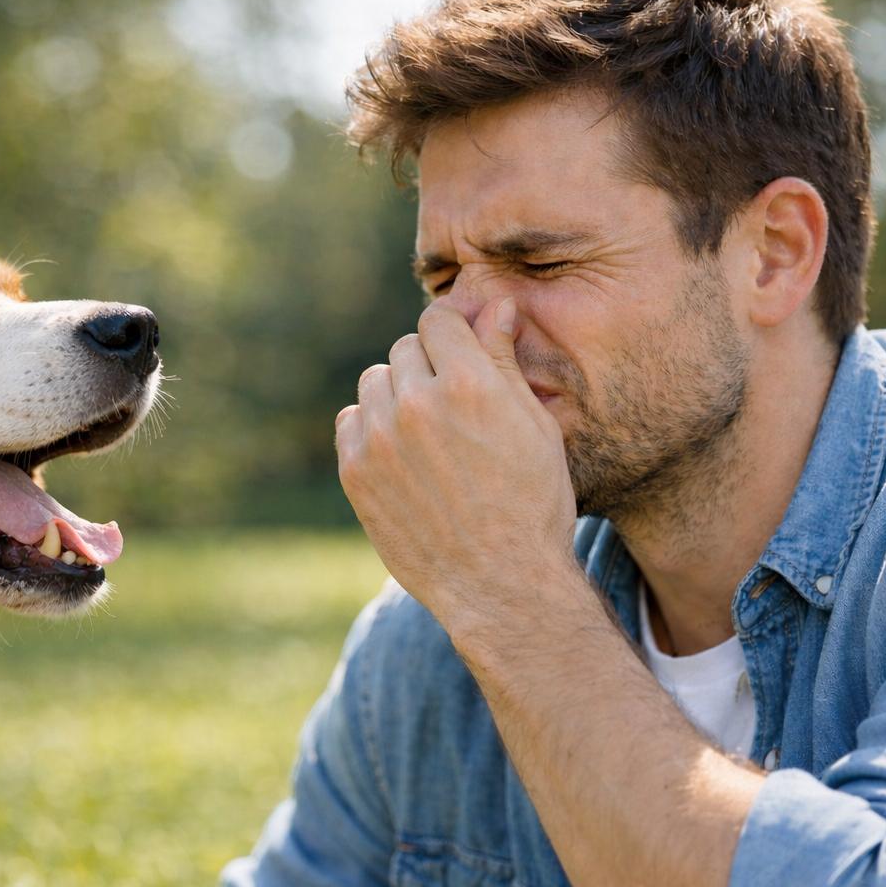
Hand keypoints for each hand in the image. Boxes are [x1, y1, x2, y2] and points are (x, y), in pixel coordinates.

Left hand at [335, 298, 579, 633]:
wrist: (500, 583)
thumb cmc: (532, 503)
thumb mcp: (535, 426)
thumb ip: (504, 359)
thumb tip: (495, 303)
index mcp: (468, 383)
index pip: (438, 319)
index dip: (453, 333)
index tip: (461, 353)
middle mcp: (417, 403)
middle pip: (404, 348)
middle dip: (427, 366)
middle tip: (452, 406)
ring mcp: (380, 438)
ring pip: (374, 382)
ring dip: (396, 395)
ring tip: (427, 433)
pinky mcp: (355, 471)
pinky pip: (350, 420)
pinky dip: (371, 428)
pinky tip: (402, 454)